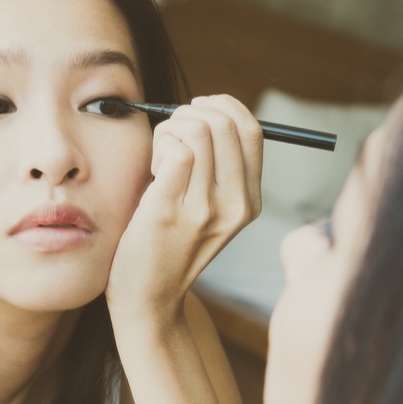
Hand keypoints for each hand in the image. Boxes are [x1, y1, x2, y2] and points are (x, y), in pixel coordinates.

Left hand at [106, 94, 262, 324]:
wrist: (148, 297)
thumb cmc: (169, 243)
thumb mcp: (208, 208)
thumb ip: (216, 167)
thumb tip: (206, 111)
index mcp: (250, 202)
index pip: (253, 131)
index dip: (225, 107)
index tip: (198, 110)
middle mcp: (236, 205)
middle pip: (227, 124)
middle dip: (192, 112)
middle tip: (171, 133)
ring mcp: (206, 209)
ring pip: (199, 130)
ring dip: (171, 128)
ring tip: (161, 156)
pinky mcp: (171, 210)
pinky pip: (177, 149)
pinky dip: (160, 144)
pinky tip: (153, 169)